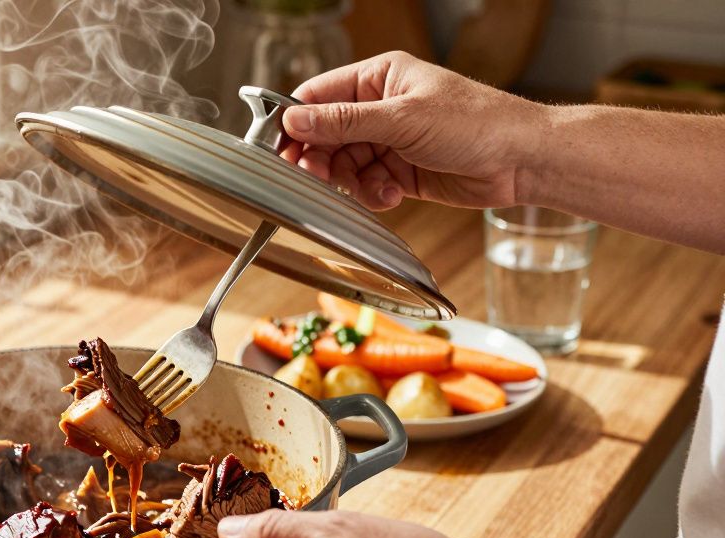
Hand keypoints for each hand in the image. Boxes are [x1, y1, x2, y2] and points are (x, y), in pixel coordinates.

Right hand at [282, 51, 546, 210]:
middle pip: (326, 136)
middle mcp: (380, 107)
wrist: (521, 160)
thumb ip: (343, 122)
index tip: (281, 149)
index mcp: (378, 78)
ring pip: (344, 166)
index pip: (319, 97)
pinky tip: (394, 193)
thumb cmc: (476, 123)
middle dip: (323, 160)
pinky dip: (373, 194)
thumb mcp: (401, 119)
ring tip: (376, 186)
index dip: (296, 123)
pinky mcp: (400, 171)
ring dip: (353, 182)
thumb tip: (294, 119)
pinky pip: (367, 185)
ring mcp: (390, 140)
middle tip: (321, 178)